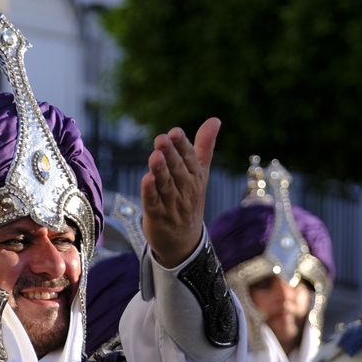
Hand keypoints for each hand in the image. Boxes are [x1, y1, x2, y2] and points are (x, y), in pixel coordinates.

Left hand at [141, 118, 220, 268]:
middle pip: (177, 170)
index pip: (190, 158)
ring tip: (154, 156)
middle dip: (171, 155)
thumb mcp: (200, 173)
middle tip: (162, 139)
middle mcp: (185, 190)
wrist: (185, 241)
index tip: (175, 132)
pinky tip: (145, 180)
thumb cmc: (190, 200)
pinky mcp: (157, 217)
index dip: (182, 145)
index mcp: (195, 177)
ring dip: (160, 171)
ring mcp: (172, 205)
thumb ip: (204, 146)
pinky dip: (150, 193)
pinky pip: (154, 203)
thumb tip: (215, 119)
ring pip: (166, 186)